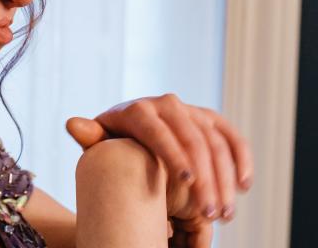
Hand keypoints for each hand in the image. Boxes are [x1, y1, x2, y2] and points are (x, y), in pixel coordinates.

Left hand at [65, 94, 252, 225]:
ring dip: (226, 177)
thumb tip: (73, 124)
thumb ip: (89, 136)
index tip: (188, 183)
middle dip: (206, 178)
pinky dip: (241, 159)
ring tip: (225, 212)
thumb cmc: (112, 141)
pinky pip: (231, 137)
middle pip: (193, 140)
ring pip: (216, 142)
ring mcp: (190, 110)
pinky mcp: (209, 118)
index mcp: (137, 110)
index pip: (158, 132)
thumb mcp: (98, 141)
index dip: (174, 155)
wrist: (129, 127)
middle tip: (210, 213)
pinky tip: (244, 186)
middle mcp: (166, 104)